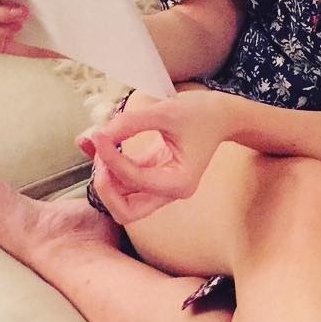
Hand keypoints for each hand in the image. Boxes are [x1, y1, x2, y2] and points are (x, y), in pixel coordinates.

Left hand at [76, 89, 235, 223]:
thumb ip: (131, 123)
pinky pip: (125, 179)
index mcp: (179, 183)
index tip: (98, 134)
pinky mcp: (154, 175)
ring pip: (122, 198)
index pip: (133, 179)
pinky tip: (100, 142)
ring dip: (105, 174)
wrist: (222, 114)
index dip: (110, 157)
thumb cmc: (203, 113)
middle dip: (105, 187)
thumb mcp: (167, 111)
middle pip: (125, 210)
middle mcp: (170, 192)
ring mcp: (161, 187)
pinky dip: (110, 164)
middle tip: (98, 156)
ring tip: (98, 142)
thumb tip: (99, 134)